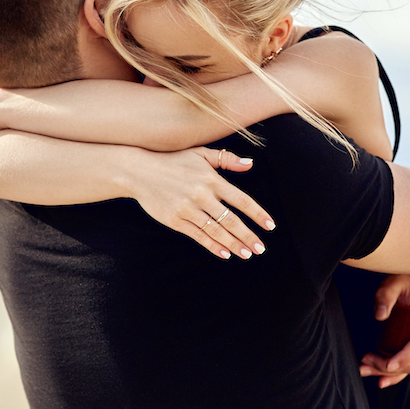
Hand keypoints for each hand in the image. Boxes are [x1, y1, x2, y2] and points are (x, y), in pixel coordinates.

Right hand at [129, 147, 275, 260]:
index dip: (257, 214)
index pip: (241, 200)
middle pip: (231, 220)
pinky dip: (213, 246)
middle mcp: (202, 195)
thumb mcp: (200, 154)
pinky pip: (198, 236)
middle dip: (248, 236)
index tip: (270, 225)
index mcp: (211, 179)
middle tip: (261, 248)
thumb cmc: (172, 161)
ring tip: (247, 254)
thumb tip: (250, 164)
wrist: (139, 171)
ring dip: (234, 244)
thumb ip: (226, 159)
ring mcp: (188, 209)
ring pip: (216, 231)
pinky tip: (225, 253)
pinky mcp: (176, 220)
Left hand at [358, 274, 409, 387]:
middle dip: (387, 366)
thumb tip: (379, 316)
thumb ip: (385, 295)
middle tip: (363, 362)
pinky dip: (396, 374)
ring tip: (363, 368)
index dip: (403, 358)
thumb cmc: (406, 278)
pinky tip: (380, 380)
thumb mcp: (394, 281)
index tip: (387, 365)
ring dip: (387, 372)